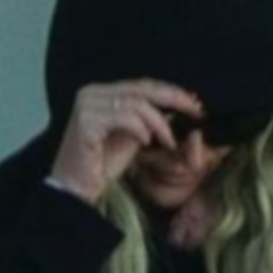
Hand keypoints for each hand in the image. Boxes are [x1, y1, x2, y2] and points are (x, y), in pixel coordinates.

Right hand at [50, 79, 202, 204]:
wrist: (76, 186)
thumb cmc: (102, 164)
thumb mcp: (134, 138)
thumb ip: (149, 121)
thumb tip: (176, 110)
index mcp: (103, 93)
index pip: (143, 85)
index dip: (172, 92)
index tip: (195, 103)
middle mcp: (93, 93)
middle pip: (143, 88)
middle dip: (175, 98)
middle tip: (196, 111)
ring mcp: (87, 104)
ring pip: (136, 103)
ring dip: (159, 123)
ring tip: (168, 141)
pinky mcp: (86, 120)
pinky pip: (123, 116)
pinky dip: (141, 128)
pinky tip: (147, 142)